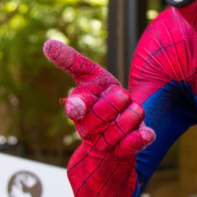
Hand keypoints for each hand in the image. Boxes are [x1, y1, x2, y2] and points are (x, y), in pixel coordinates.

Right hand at [43, 39, 154, 157]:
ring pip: (127, 120)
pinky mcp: (123, 152)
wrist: (113, 133)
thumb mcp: (89, 76)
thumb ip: (71, 61)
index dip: (78, 106)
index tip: (78, 107)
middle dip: (121, 97)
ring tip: (129, 113)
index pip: (77, 106)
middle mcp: (88, 128)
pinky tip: (148, 133)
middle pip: (109, 107)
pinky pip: (133, 144)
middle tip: (120, 98)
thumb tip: (48, 43)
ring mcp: (105, 142)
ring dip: (134, 111)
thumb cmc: (100, 97)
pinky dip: (141, 137)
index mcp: (78, 108)